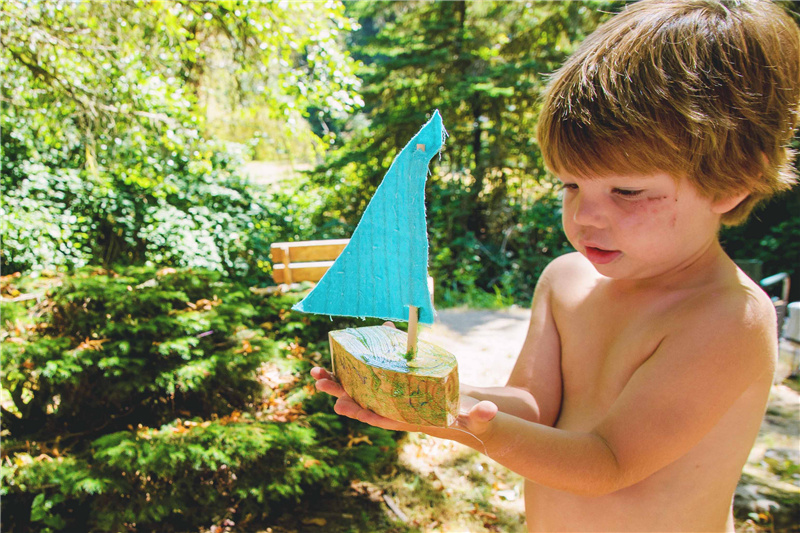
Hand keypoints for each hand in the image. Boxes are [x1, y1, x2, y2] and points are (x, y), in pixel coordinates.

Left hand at [310, 367, 497, 437]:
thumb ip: (482, 414)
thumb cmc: (472, 417)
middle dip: (340, 389)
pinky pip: (378, 370)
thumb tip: (489, 410)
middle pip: (363, 399)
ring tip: (319, 368)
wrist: (472, 410)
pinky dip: (371, 356)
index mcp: (410, 418)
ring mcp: (396, 393)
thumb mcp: (478, 417)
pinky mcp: (400, 381)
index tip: (341, 405)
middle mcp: (398, 406)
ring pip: (364, 384)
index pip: (381, 416)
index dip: (361, 411)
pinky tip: (365, 339)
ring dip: (343, 375)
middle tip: (317, 378)